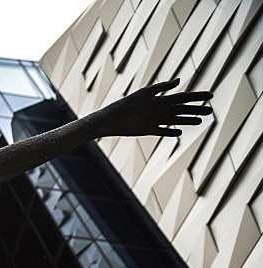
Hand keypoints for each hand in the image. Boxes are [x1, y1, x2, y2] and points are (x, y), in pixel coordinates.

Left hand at [97, 78, 211, 137]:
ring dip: (188, 120)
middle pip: (182, 109)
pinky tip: (180, 132)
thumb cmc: (127, 104)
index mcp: (161, 99)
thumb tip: (179, 80)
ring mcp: (155, 120)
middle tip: (211, 110)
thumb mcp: (145, 94)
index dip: (197, 96)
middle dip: (197, 109)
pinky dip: (171, 131)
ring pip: (176, 120)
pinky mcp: (148, 130)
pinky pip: (163, 131)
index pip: (183, 97)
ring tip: (201, 120)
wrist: (111, 119)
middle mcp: (160, 109)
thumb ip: (162, 87)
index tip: (211, 94)